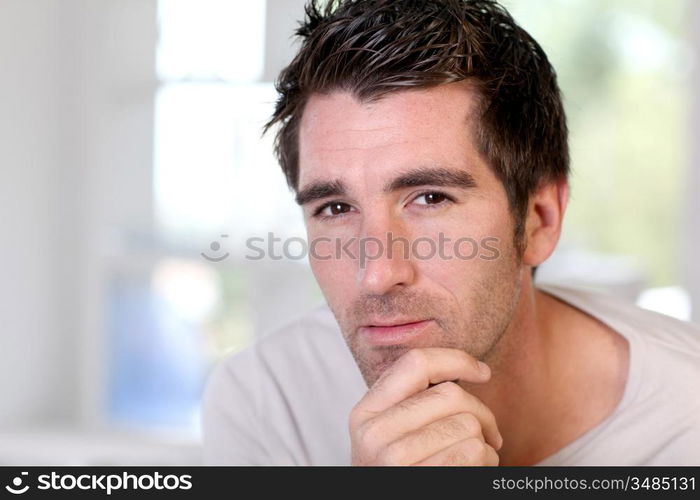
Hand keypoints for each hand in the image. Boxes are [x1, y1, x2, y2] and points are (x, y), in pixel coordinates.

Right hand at [349, 347, 502, 464]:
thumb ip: (412, 401)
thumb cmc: (398, 473)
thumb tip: (470, 370)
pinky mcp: (421, 480)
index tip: (482, 372)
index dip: (457, 360)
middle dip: (482, 411)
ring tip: (475, 456)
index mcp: (366, 411)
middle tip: (488, 432)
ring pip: (468, 425)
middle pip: (451, 395)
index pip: (416, 363)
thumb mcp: (390, 432)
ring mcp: (394, 460)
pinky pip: (475, 453)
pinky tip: (474, 470)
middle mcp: (374, 433)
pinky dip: (488, 460)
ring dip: (486, 442)